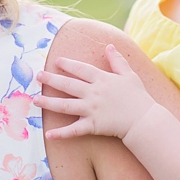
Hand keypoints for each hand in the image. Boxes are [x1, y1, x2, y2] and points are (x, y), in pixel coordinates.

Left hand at [34, 44, 155, 140]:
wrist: (143, 119)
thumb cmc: (138, 96)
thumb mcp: (128, 74)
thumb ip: (117, 60)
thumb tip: (109, 46)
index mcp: (102, 79)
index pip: (81, 69)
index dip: (68, 65)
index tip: (56, 61)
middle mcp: (93, 93)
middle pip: (68, 85)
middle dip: (51, 80)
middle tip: (38, 76)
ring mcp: (91, 109)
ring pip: (65, 106)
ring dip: (49, 103)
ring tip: (36, 100)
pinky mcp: (92, 126)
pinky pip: (74, 130)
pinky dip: (61, 133)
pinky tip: (49, 133)